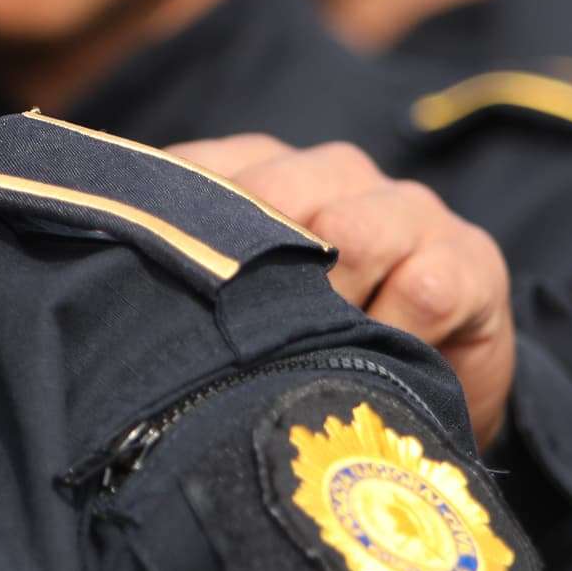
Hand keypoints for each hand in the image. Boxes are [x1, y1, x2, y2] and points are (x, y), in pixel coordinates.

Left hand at [170, 136, 517, 446]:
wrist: (426, 400)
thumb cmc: (305, 351)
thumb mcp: (233, 311)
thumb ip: (174, 277)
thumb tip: (103, 278)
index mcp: (259, 170)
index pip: (197, 175)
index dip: (178, 239)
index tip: (160, 305)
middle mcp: (330, 172)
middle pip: (272, 197)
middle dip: (257, 279)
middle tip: (247, 346)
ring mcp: (404, 208)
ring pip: (352, 231)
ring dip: (330, 307)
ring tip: (318, 356)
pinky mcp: (469, 257)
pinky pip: (425, 286)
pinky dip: (398, 333)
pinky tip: (385, 359)